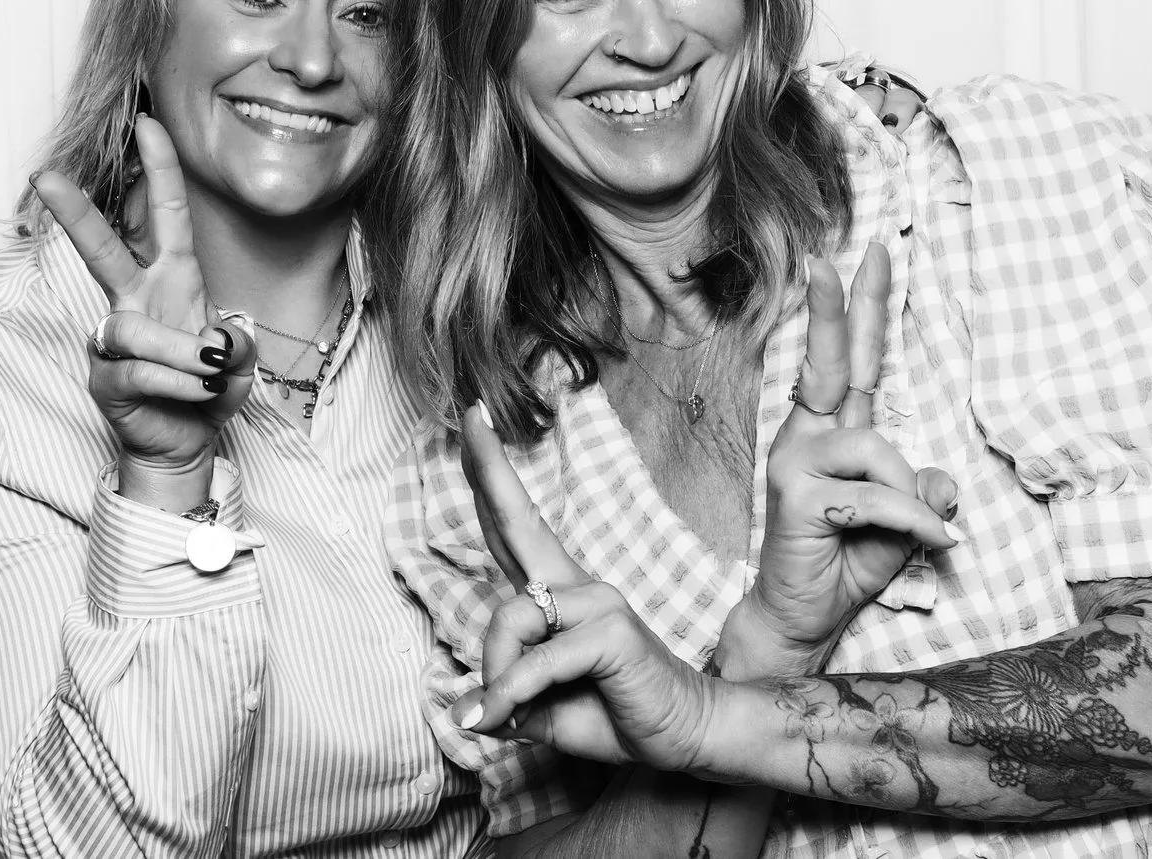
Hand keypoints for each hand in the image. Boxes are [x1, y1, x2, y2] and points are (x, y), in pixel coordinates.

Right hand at [33, 116, 260, 488]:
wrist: (186, 441)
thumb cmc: (209, 388)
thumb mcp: (242, 363)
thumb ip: (240, 345)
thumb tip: (216, 340)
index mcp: (174, 279)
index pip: (165, 215)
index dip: (159, 170)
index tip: (148, 123)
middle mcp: (138, 300)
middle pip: (102, 250)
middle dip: (76, 213)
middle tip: (45, 176)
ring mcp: (116, 338)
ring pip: (133, 332)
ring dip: (180, 355)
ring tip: (210, 373)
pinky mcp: (104, 377)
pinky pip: (136, 373)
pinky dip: (178, 384)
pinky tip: (197, 394)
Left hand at [456, 405, 716, 771]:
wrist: (685, 737)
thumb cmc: (617, 715)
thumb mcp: (544, 710)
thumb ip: (506, 698)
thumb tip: (466, 709)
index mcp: (560, 595)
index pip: (516, 528)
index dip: (491, 479)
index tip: (474, 424)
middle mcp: (578, 586)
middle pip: (518, 521)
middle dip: (487, 468)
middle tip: (469, 414)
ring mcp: (598, 601)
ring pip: (511, 619)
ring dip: (495, 677)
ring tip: (499, 714)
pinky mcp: (612, 629)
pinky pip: (538, 659)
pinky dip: (512, 693)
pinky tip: (504, 717)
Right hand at [724, 244, 958, 676]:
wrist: (803, 620)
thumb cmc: (846, 568)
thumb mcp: (904, 528)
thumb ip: (922, 499)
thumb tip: (945, 484)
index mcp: (832, 435)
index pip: (851, 362)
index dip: (860, 309)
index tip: (869, 254)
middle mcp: (807, 437)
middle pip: (835, 360)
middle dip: (849, 304)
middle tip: (872, 248)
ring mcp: (796, 462)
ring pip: (877, 448)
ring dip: (913, 497)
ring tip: (928, 532)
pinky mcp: (796, 495)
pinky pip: (877, 495)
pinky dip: (912, 522)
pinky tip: (932, 542)